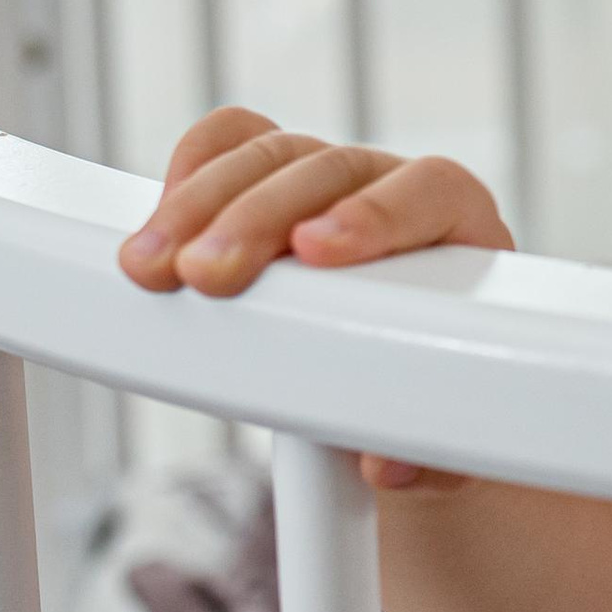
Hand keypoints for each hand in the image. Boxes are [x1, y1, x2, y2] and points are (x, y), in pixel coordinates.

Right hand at [117, 107, 513, 491]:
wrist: (398, 400)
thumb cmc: (437, 408)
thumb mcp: (453, 444)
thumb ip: (438, 457)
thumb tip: (387, 464)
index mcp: (459, 232)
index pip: (431, 190)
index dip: (376, 212)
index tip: (315, 251)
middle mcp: (391, 192)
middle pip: (329, 168)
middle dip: (258, 218)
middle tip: (208, 276)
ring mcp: (326, 183)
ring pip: (268, 158)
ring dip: (199, 206)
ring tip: (152, 269)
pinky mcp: (269, 187)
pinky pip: (232, 147)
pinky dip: (191, 172)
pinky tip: (156, 221)